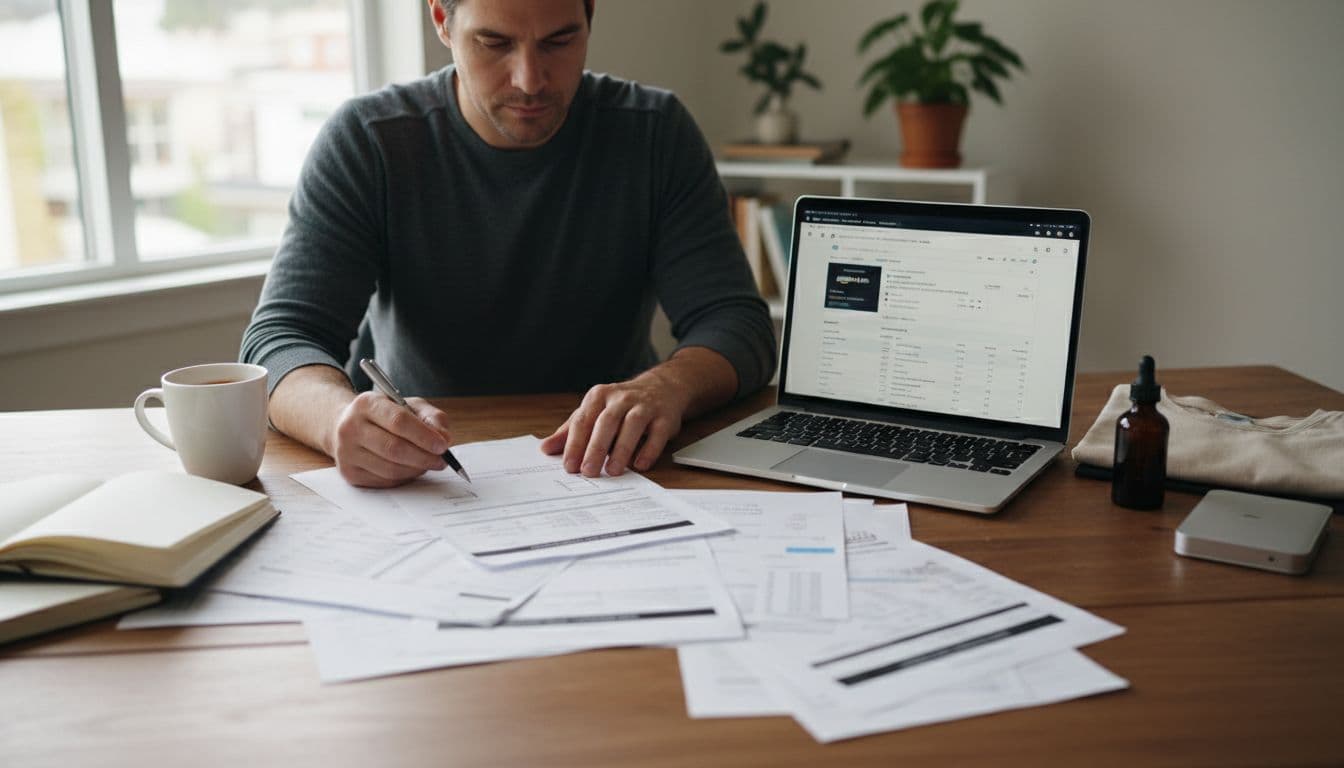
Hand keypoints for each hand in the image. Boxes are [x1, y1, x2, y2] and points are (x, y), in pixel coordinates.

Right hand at [329, 391, 454, 486]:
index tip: (443, 445)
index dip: (424, 435)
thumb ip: (431, 417)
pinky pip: (385, 481)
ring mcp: (347, 452)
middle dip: (424, 457)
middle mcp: (350, 427)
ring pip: (390, 469)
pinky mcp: (349, 473)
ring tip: (428, 463)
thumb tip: (445, 439)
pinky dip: (404, 477)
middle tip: (442, 460)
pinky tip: (411, 468)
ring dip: (416, 469)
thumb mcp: (409, 406)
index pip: (398, 421)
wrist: (349, 426)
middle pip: (394, 448)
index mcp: (366, 404)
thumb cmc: (385, 416)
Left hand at [540, 370, 691, 476]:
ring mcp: (645, 406)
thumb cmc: (621, 405)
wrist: (662, 387)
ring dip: (621, 449)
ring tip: (612, 471)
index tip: (569, 466)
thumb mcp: (594, 411)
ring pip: (632, 425)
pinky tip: (639, 465)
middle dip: (596, 448)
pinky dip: (649, 450)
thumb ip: (571, 430)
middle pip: (606, 422)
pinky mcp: (665, 417)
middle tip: (588, 472)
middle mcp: (621, 398)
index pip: (583, 420)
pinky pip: (657, 433)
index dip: (575, 444)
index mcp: (599, 396)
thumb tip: (546, 448)